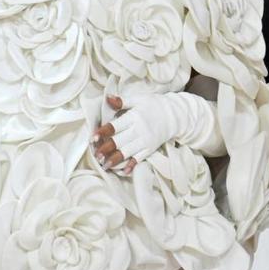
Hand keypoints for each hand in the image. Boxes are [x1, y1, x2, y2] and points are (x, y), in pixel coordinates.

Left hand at [93, 91, 221, 173]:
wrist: (175, 115)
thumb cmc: (152, 105)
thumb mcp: (138, 99)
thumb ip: (122, 100)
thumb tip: (107, 98)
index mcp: (134, 118)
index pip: (116, 126)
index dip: (104, 132)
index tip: (93, 138)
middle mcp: (139, 131)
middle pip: (120, 141)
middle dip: (107, 149)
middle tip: (96, 155)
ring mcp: (145, 141)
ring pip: (128, 152)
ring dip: (115, 159)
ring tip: (104, 165)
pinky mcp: (150, 148)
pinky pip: (140, 158)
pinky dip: (132, 165)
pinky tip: (124, 171)